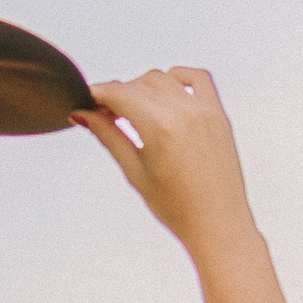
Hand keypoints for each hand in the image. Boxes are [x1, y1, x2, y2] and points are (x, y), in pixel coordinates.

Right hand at [80, 68, 256, 256]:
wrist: (218, 225)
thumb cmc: (178, 208)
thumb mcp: (134, 172)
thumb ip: (108, 136)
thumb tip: (83, 114)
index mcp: (160, 127)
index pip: (119, 94)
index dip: (97, 95)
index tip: (86, 102)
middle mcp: (184, 113)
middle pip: (139, 84)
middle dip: (118, 94)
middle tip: (104, 114)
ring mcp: (205, 111)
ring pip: (164, 79)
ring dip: (143, 87)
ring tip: (133, 112)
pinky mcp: (219, 115)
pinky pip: (198, 79)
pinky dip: (179, 77)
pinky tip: (165, 92)